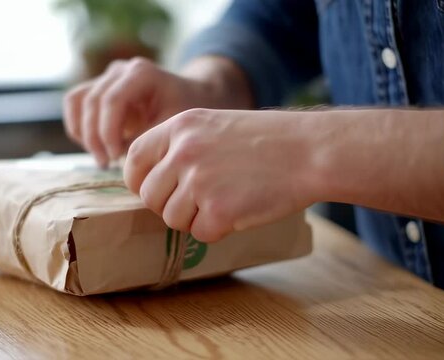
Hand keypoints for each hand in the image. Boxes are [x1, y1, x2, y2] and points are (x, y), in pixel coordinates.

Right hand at [62, 57, 219, 166]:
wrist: (189, 96)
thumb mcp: (171, 124)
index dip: (108, 131)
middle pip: (92, 101)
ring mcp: (107, 76)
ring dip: (83, 132)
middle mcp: (120, 70)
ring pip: (78, 100)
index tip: (116, 157)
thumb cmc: (184, 110)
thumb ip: (145, 137)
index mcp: (141, 73)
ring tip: (100, 157)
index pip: (112, 100)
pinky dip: (78, 126)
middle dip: (95, 137)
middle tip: (106, 163)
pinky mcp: (98, 87)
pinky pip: (75, 103)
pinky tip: (95, 147)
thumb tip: (117, 155)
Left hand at [123, 108, 317, 241]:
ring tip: (227, 200)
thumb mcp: (216, 126)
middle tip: (200, 201)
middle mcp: (183, 152)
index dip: (139, 180)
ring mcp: (199, 181)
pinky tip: (240, 210)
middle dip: (170, 205)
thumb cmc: (269, 141)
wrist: (309, 151)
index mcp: (181, 127)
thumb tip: (154, 182)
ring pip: (172, 219)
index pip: (134, 159)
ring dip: (195, 219)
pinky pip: (200, 234)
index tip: (153, 190)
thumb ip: (182, 147)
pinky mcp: (218, 210)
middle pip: (150, 196)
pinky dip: (218, 230)